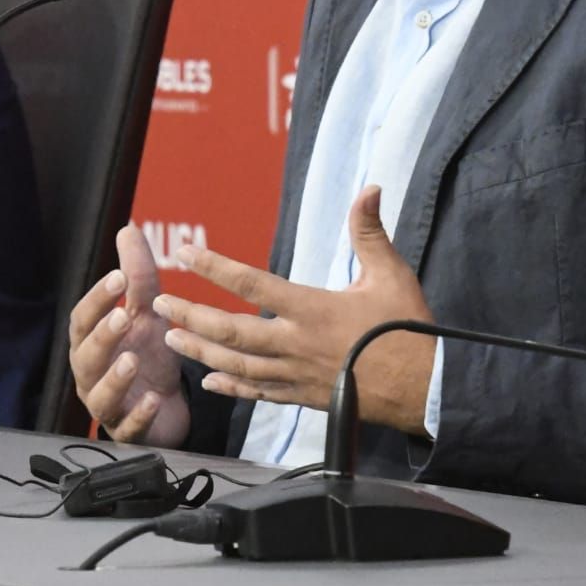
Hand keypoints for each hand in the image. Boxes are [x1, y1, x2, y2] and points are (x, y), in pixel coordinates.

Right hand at [66, 226, 188, 446]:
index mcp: (91, 343)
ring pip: (100, 396)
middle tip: (123, 317)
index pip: (83, 319)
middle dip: (103, 336)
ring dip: (115, 378)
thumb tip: (128, 229)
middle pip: (87, 356)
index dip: (97, 299)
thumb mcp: (147, 313)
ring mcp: (107, 405)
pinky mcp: (128, 432)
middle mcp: (91, 374)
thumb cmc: (149, 355)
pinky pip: (127, 427)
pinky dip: (139, 415)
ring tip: (132, 361)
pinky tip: (153, 400)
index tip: (118, 278)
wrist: (167, 406)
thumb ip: (138, 276)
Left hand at [152, 187, 438, 432]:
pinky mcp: (304, 398)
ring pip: (237, 366)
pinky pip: (259, 394)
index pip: (251, 284)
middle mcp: (297, 345)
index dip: (214, 266)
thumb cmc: (409, 330)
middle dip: (190, 315)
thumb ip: (370, 231)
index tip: (185, 252)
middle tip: (159, 303)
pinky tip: (211, 381)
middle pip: (231, 331)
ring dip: (200, 351)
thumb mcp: (391, 274)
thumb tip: (370, 188)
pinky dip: (231, 387)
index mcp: (313, 310)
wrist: (426, 391)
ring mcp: (297, 375)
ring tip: (171, 337)